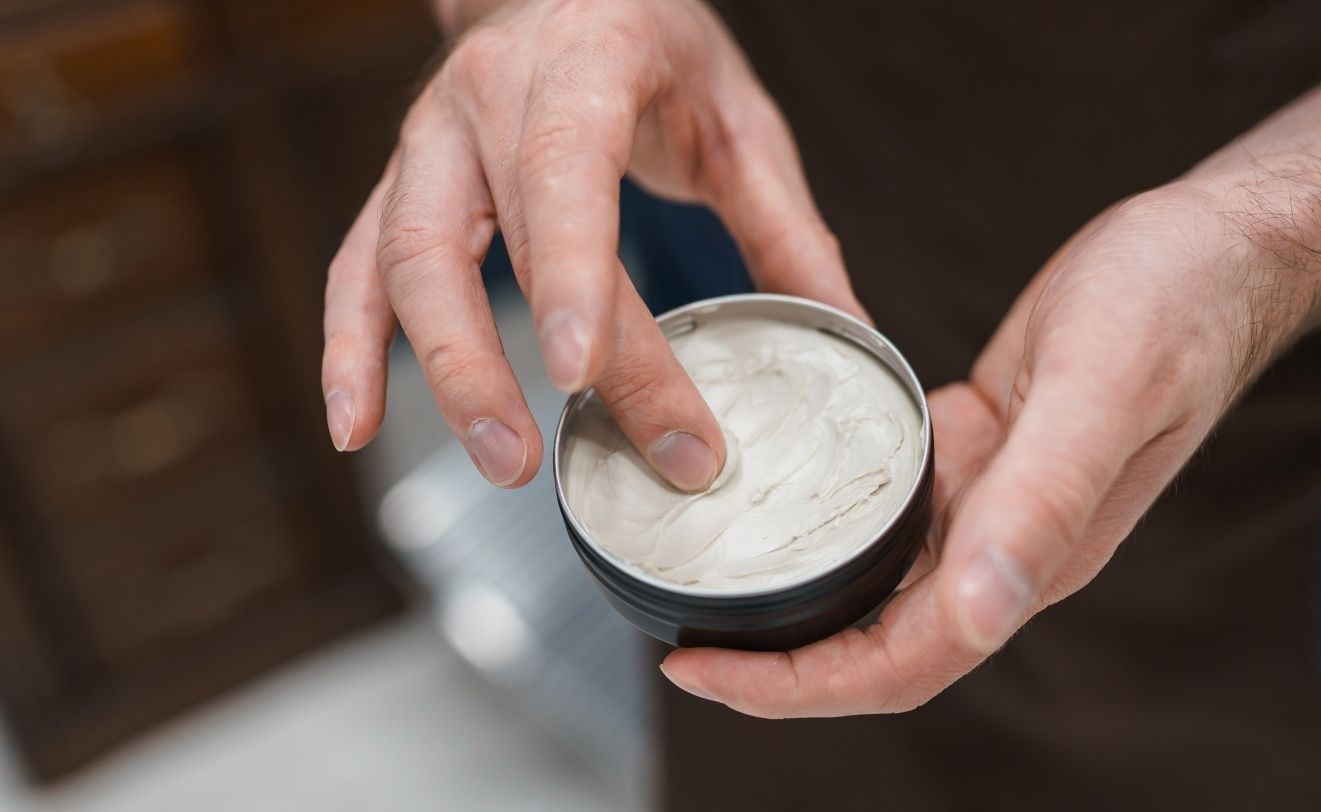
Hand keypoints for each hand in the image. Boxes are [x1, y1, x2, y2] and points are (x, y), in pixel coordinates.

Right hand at [320, 0, 857, 488]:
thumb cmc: (655, 43)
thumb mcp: (737, 116)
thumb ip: (786, 225)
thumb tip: (849, 333)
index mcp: (584, 63)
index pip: (564, 171)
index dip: (569, 275)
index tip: (584, 377)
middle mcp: (488, 96)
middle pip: (484, 241)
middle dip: (510, 362)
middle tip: (549, 461)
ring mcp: (430, 139)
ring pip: (402, 258)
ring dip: (440, 369)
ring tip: (497, 461)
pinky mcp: (403, 181)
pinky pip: (358, 265)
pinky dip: (352, 345)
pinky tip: (356, 422)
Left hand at [660, 183, 1293, 715]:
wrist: (1217, 250)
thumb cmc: (1172, 306)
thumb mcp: (1098, 390)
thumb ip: (1041, 504)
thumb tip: (981, 617)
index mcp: (1034, 554)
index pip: (905, 661)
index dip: (800, 684)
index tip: (701, 669)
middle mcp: (1009, 545)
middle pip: (882, 645)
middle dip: (781, 666)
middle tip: (680, 643)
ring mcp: (996, 502)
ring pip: (883, 587)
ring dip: (799, 604)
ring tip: (706, 583)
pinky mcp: (981, 452)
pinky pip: (896, 514)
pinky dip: (828, 524)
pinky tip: (777, 498)